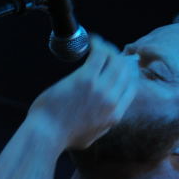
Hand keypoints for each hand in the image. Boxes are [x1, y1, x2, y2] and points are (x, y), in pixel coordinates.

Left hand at [26, 35, 138, 150]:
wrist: (47, 135)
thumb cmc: (61, 137)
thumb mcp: (90, 137)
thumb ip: (101, 126)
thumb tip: (104, 118)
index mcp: (115, 115)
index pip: (131, 88)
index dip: (127, 74)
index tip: (120, 66)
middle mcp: (112, 101)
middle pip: (125, 71)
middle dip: (119, 59)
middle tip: (108, 52)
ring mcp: (100, 89)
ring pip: (115, 61)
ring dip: (109, 49)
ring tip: (99, 45)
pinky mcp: (85, 79)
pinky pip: (99, 55)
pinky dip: (98, 44)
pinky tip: (92, 40)